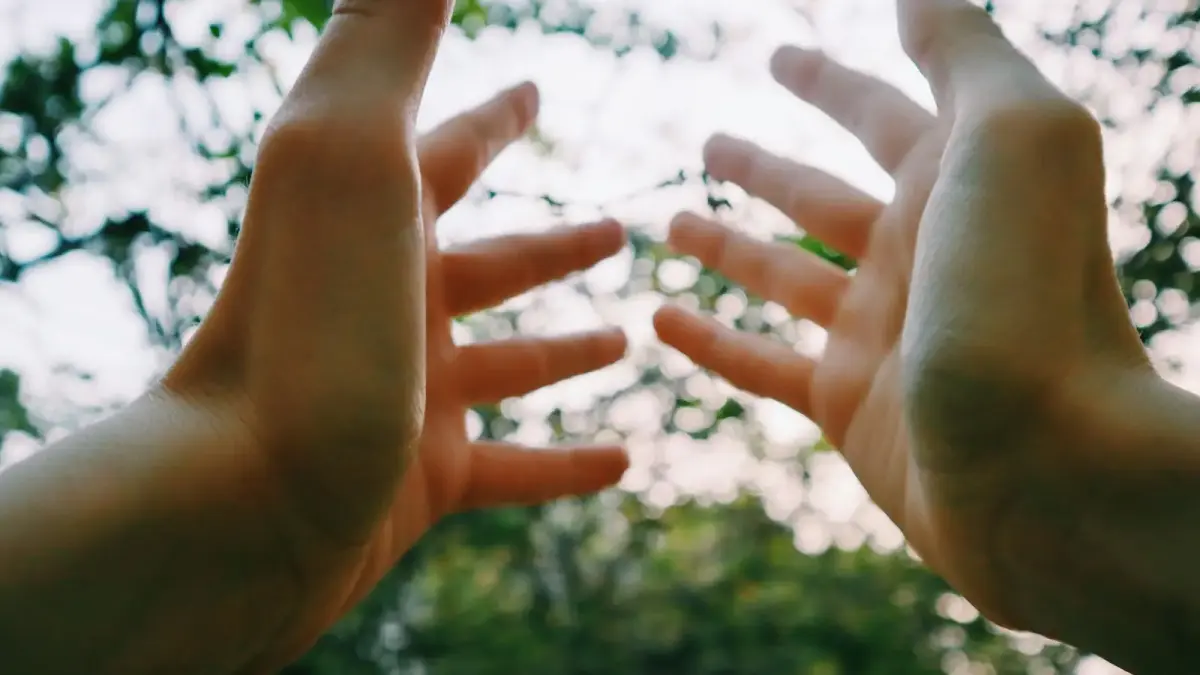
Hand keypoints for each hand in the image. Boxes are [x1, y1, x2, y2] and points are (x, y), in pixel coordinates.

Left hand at [0, 2, 626, 672]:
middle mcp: (388, 304)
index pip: (443, 151)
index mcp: (373, 224)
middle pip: (489, 262)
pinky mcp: (422, 484)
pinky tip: (626, 463)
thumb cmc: (305, 326)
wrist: (239, 505)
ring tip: (633, 338)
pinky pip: (514, 471)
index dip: (496, 120)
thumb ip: (387, 42)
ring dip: (568, 349)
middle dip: (556, 244)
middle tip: (622, 226)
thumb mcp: (351, 154)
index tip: (537, 89)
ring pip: (507, 366)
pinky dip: (568, 466)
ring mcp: (408, 397)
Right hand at [655, 0, 1196, 667]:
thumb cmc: (1029, 292)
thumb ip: (963, 53)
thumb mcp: (1013, 134)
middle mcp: (917, 255)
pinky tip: (659, 319)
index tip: (776, 55)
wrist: (1048, 465)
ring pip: (782, 277)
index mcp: (958, 183)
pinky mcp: (846, 406)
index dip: (829, 81)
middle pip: (822, 197)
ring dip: (727, 247)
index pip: (880, 111)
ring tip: (669, 222)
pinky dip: (709, 341)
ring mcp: (878, 334)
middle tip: (708, 141)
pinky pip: (759, 364)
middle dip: (764, 168)